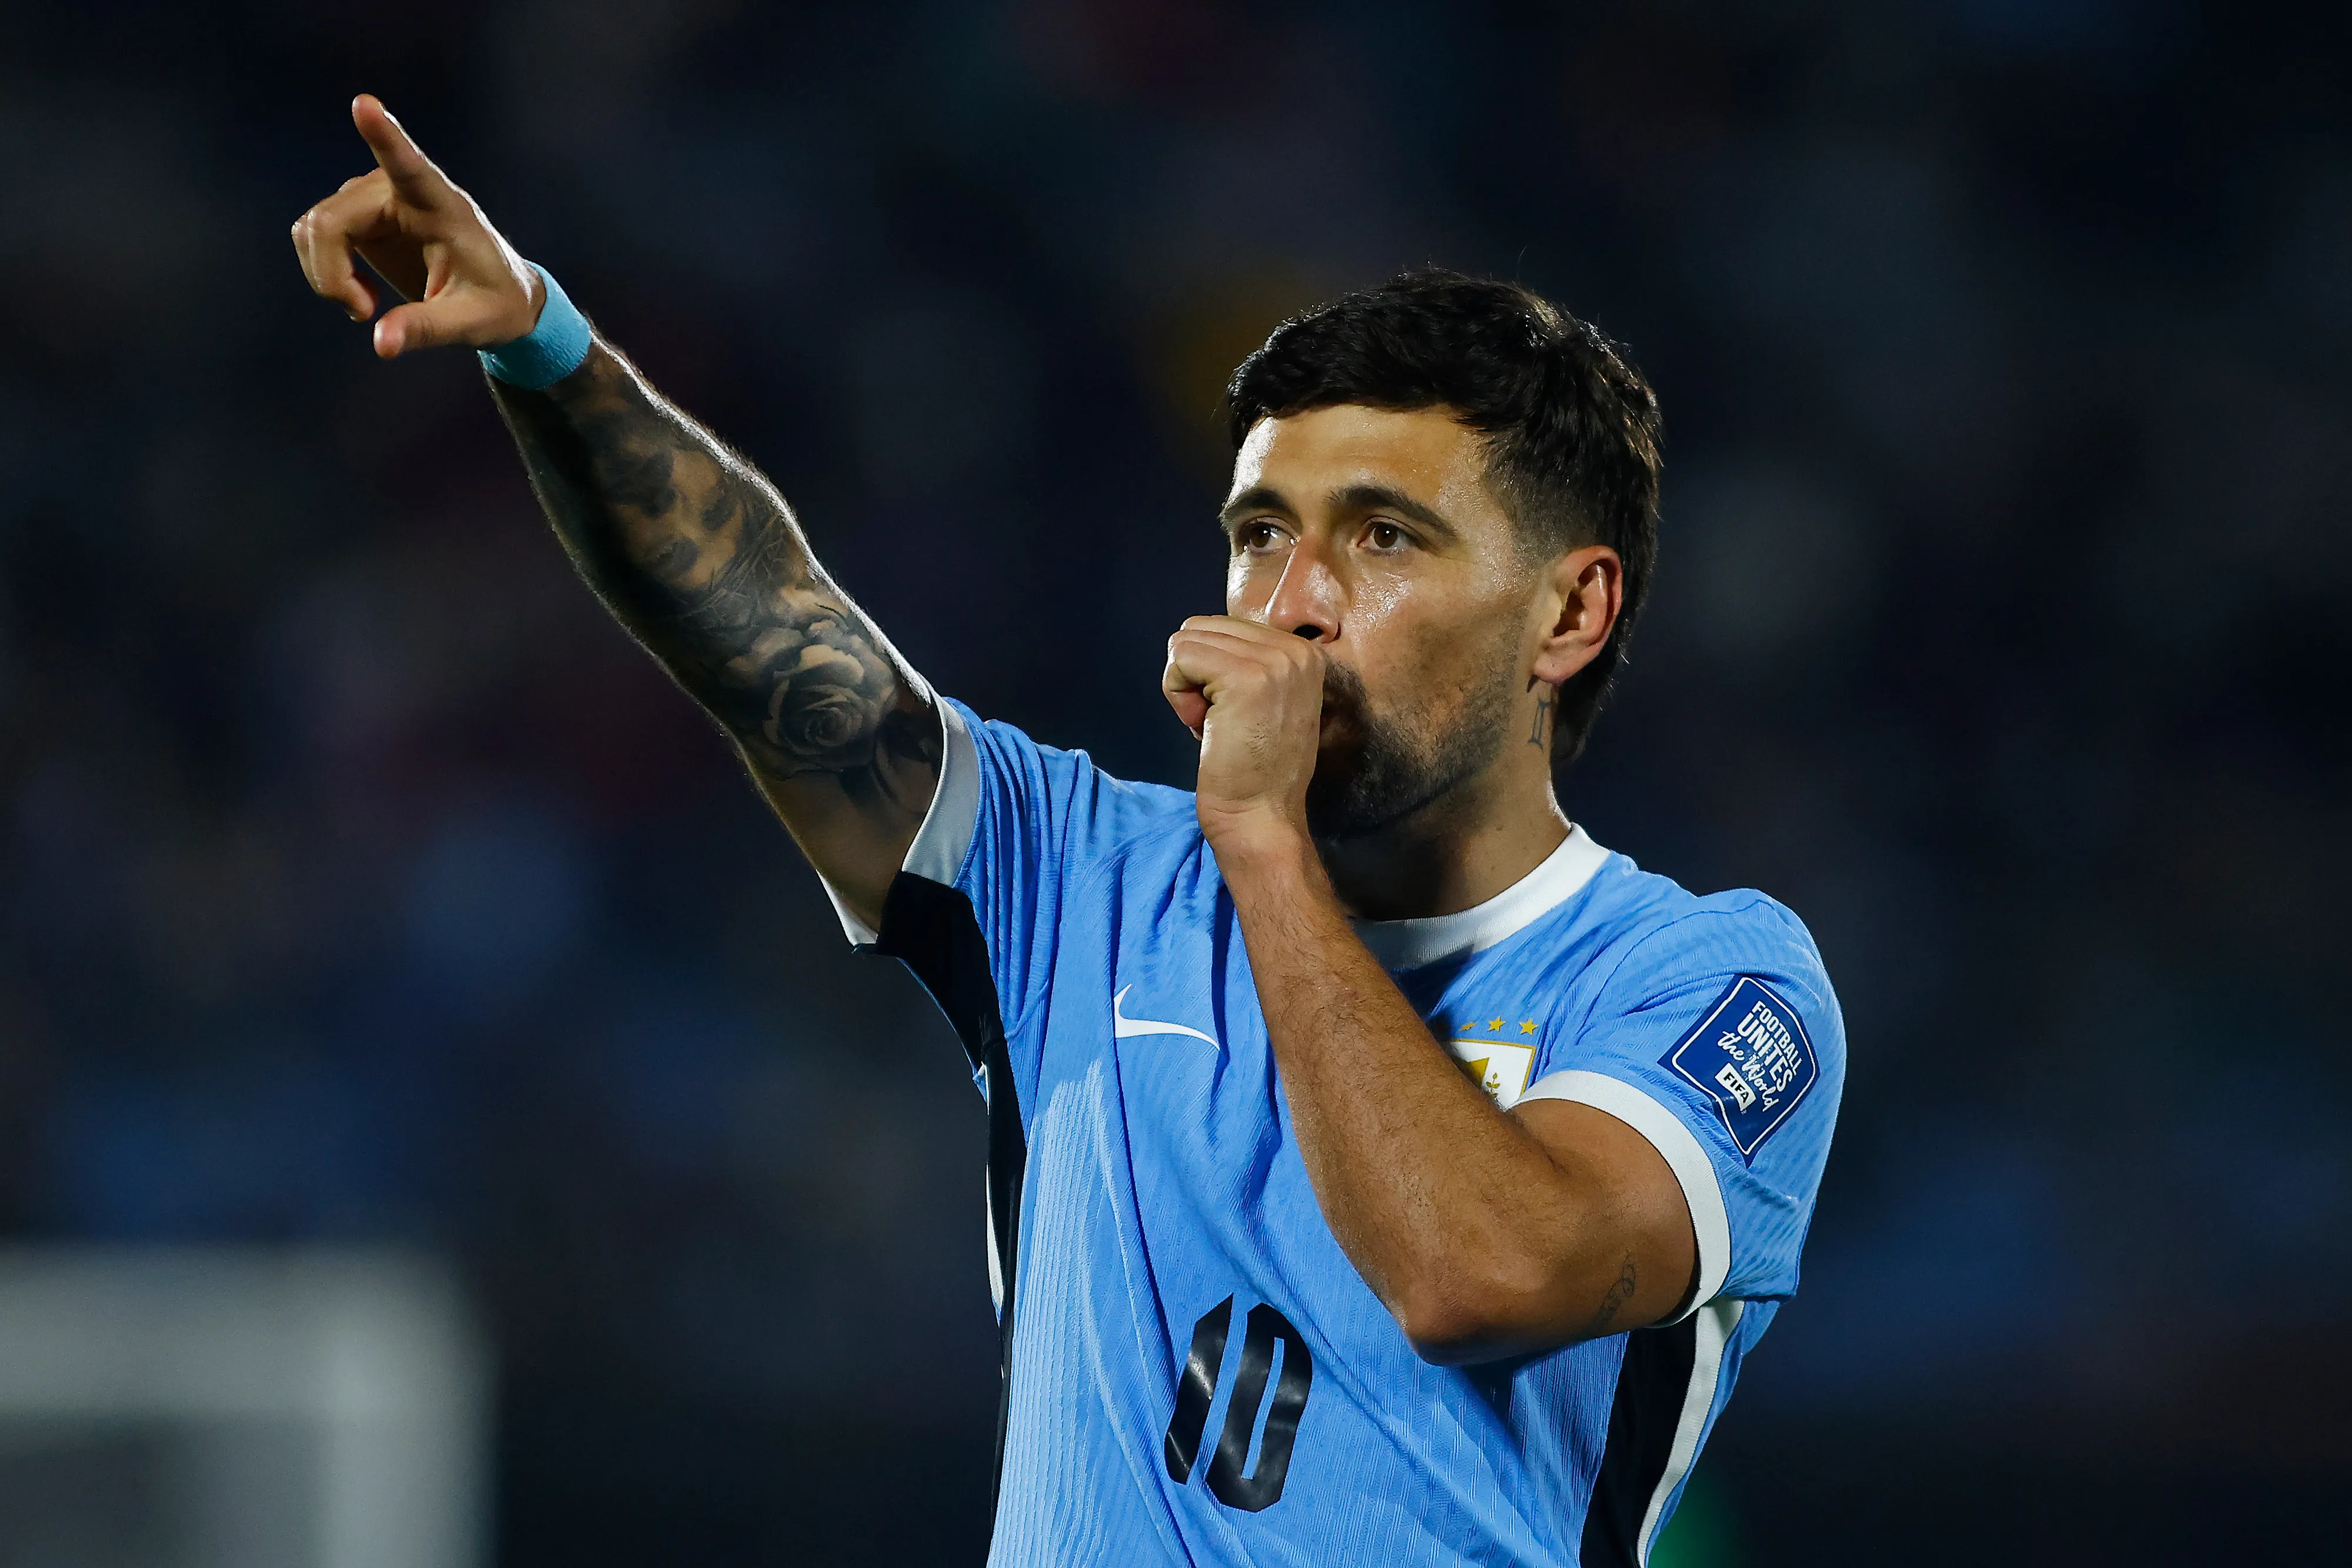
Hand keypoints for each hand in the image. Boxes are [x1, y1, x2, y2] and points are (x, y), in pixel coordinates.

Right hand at [291, 94, 542, 358]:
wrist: (499, 298)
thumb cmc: (496, 305)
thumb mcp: (469, 324)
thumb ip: (425, 330)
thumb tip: (381, 344)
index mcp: (443, 207)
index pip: (411, 166)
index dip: (385, 136)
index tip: (365, 104)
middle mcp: (400, 190)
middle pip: (330, 220)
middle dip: (331, 275)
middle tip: (363, 315)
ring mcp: (372, 197)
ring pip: (314, 228)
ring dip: (328, 276)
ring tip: (367, 309)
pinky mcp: (357, 214)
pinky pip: (315, 237)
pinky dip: (327, 274)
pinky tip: (361, 297)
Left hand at [1163, 616, 1325, 853]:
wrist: (1259, 817)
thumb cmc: (1251, 769)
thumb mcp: (1264, 700)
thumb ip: (1245, 661)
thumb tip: (1194, 634)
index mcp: (1303, 652)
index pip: (1224, 627)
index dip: (1210, 673)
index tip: (1233, 716)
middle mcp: (1296, 649)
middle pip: (1201, 628)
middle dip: (1195, 675)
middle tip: (1220, 722)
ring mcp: (1273, 662)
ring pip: (1186, 641)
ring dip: (1186, 687)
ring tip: (1215, 726)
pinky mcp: (1244, 678)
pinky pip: (1180, 658)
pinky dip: (1177, 696)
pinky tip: (1203, 728)